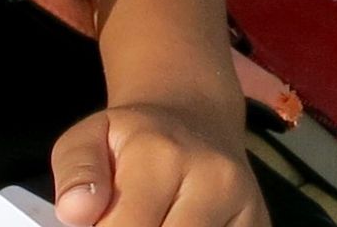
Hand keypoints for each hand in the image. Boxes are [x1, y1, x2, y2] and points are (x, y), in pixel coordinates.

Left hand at [47, 101, 262, 226]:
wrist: (197, 119)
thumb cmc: (135, 138)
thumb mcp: (90, 137)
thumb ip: (76, 172)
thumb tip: (76, 213)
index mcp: (164, 155)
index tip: (100, 223)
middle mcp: (215, 180)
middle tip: (129, 219)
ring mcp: (246, 207)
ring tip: (154, 220)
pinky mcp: (260, 225)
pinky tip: (177, 223)